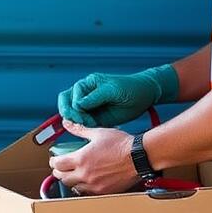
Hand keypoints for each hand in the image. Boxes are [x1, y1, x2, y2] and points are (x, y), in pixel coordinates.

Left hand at [47, 120, 139, 195]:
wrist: (138, 157)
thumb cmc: (121, 145)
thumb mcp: (98, 133)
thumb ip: (80, 130)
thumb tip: (68, 124)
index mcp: (81, 159)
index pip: (57, 165)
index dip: (53, 162)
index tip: (55, 159)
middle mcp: (85, 174)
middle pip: (62, 178)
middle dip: (59, 172)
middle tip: (61, 168)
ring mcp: (94, 185)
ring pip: (73, 188)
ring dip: (70, 181)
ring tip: (73, 175)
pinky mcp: (103, 192)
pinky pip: (87, 193)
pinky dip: (83, 188)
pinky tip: (86, 181)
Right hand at [56, 65, 177, 127]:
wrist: (145, 95)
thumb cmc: (130, 88)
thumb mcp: (112, 90)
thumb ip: (94, 97)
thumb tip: (77, 105)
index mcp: (87, 84)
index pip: (69, 96)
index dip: (73, 108)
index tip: (81, 117)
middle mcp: (85, 95)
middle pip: (66, 105)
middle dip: (70, 115)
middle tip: (81, 122)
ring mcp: (90, 107)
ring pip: (73, 116)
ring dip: (78, 122)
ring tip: (91, 125)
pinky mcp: (96, 117)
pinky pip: (84, 124)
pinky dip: (86, 128)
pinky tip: (95, 127)